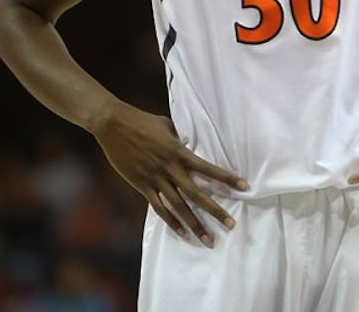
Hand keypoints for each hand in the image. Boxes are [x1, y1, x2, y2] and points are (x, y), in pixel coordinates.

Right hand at [92, 102, 247, 246]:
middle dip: (215, 210)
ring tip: (208, 239)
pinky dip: (171, 222)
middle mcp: (170, 168)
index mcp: (179, 152)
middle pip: (197, 194)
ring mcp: (155, 178)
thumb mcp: (168, 126)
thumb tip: (191, 144)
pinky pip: (159, 208)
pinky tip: (183, 233)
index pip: (209, 168)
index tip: (244, 186)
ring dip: (194, 223)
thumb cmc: (143, 120)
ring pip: (179, 206)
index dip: (227, 178)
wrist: (114, 124)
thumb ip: (181, 140)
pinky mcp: (142, 185)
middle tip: (230, 224)